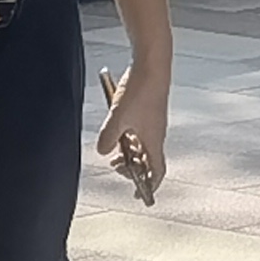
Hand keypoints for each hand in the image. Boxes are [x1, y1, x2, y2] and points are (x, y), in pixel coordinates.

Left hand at [95, 64, 168, 205]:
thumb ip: (108, 138)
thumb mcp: (117, 118)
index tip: (141, 195)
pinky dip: (131, 137)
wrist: (152, 65)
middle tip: (116, 168)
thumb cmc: (139, 91)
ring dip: (130, 152)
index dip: (150, 185)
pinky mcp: (150, 111)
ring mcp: (154, 122)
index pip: (157, 171)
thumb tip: (102, 152)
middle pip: (149, 160)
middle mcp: (157, 134)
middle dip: (133, 168)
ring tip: (113, 151)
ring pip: (144, 145)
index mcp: (153, 140)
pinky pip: (142, 132)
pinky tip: (118, 129)